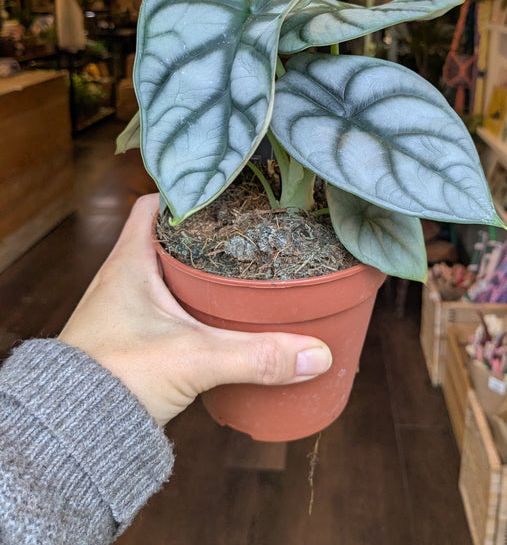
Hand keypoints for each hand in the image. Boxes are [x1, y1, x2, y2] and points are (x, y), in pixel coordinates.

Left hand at [59, 194, 331, 426]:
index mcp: (130, 261)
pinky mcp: (133, 336)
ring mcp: (127, 307)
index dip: (187, 191)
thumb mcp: (194, 359)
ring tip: (241, 267)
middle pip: (168, 236)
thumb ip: (256, 356)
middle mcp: (124, 277)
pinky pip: (168, 304)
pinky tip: (220, 314)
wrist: (73, 432)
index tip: (225, 191)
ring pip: (169, 271)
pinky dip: (193, 302)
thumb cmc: (115, 378)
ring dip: (199, 269)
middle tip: (245, 230)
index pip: (156, 204)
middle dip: (205, 232)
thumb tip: (317, 353)